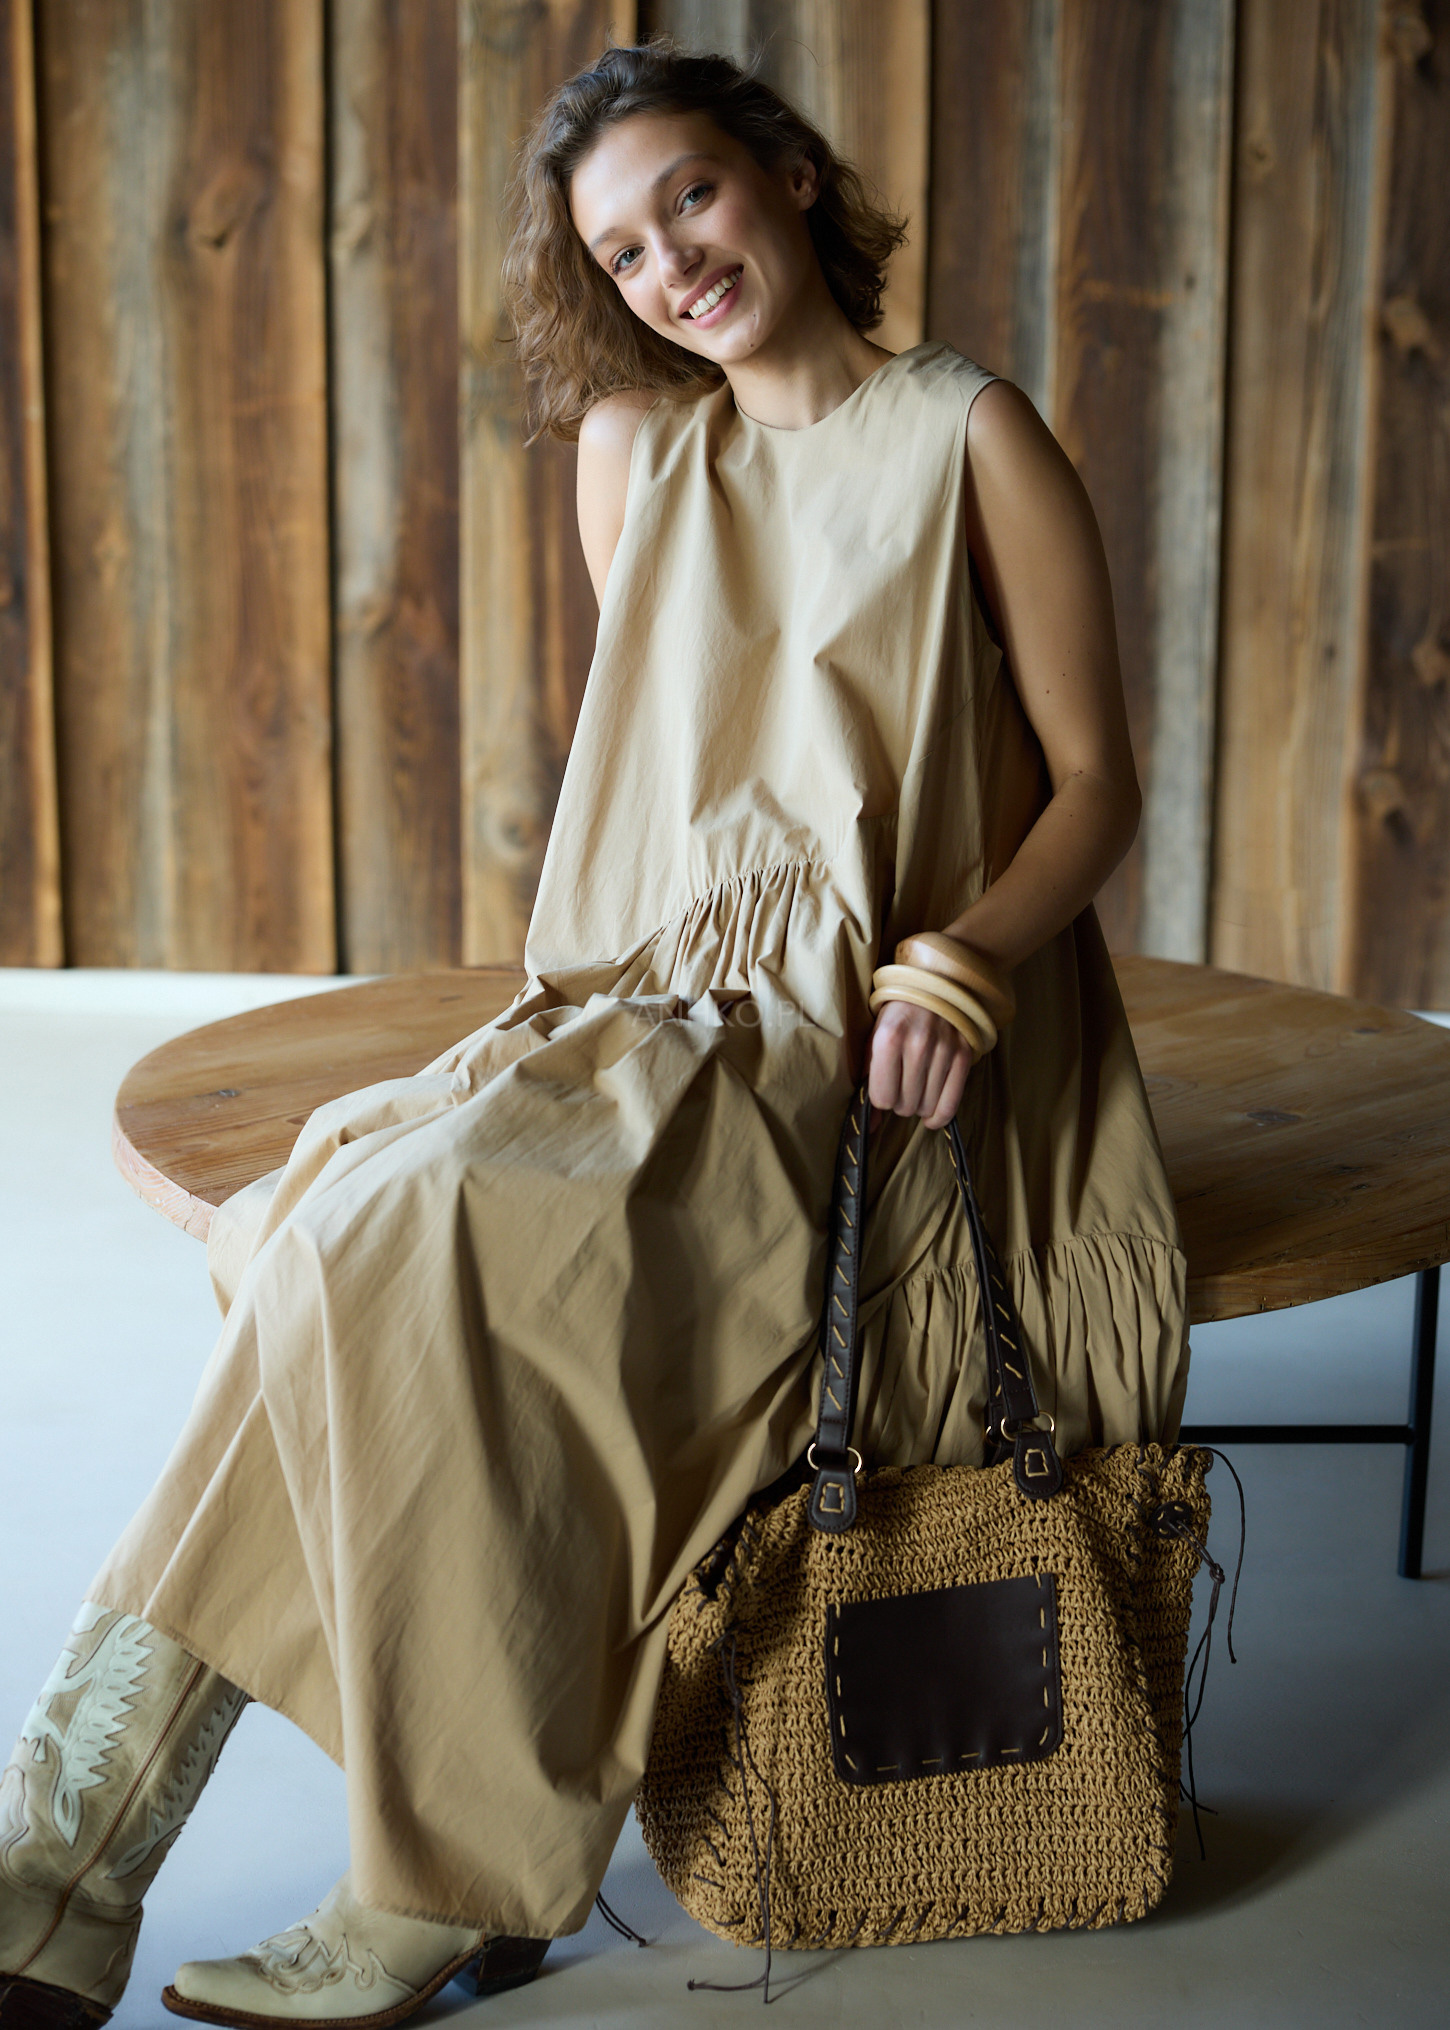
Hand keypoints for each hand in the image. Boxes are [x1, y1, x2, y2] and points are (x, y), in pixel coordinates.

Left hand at [865, 999, 974, 1131]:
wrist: (933, 987)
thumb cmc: (897, 1018)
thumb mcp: (874, 1040)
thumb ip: (868, 1080)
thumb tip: (869, 1126)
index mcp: (889, 1038)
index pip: (882, 1097)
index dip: (881, 1098)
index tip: (884, 1088)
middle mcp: (918, 1044)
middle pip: (904, 1105)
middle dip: (900, 1103)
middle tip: (901, 1087)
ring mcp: (944, 1050)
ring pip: (926, 1107)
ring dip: (918, 1106)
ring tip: (916, 1090)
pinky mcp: (964, 1056)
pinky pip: (951, 1104)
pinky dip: (939, 1116)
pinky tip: (931, 1116)